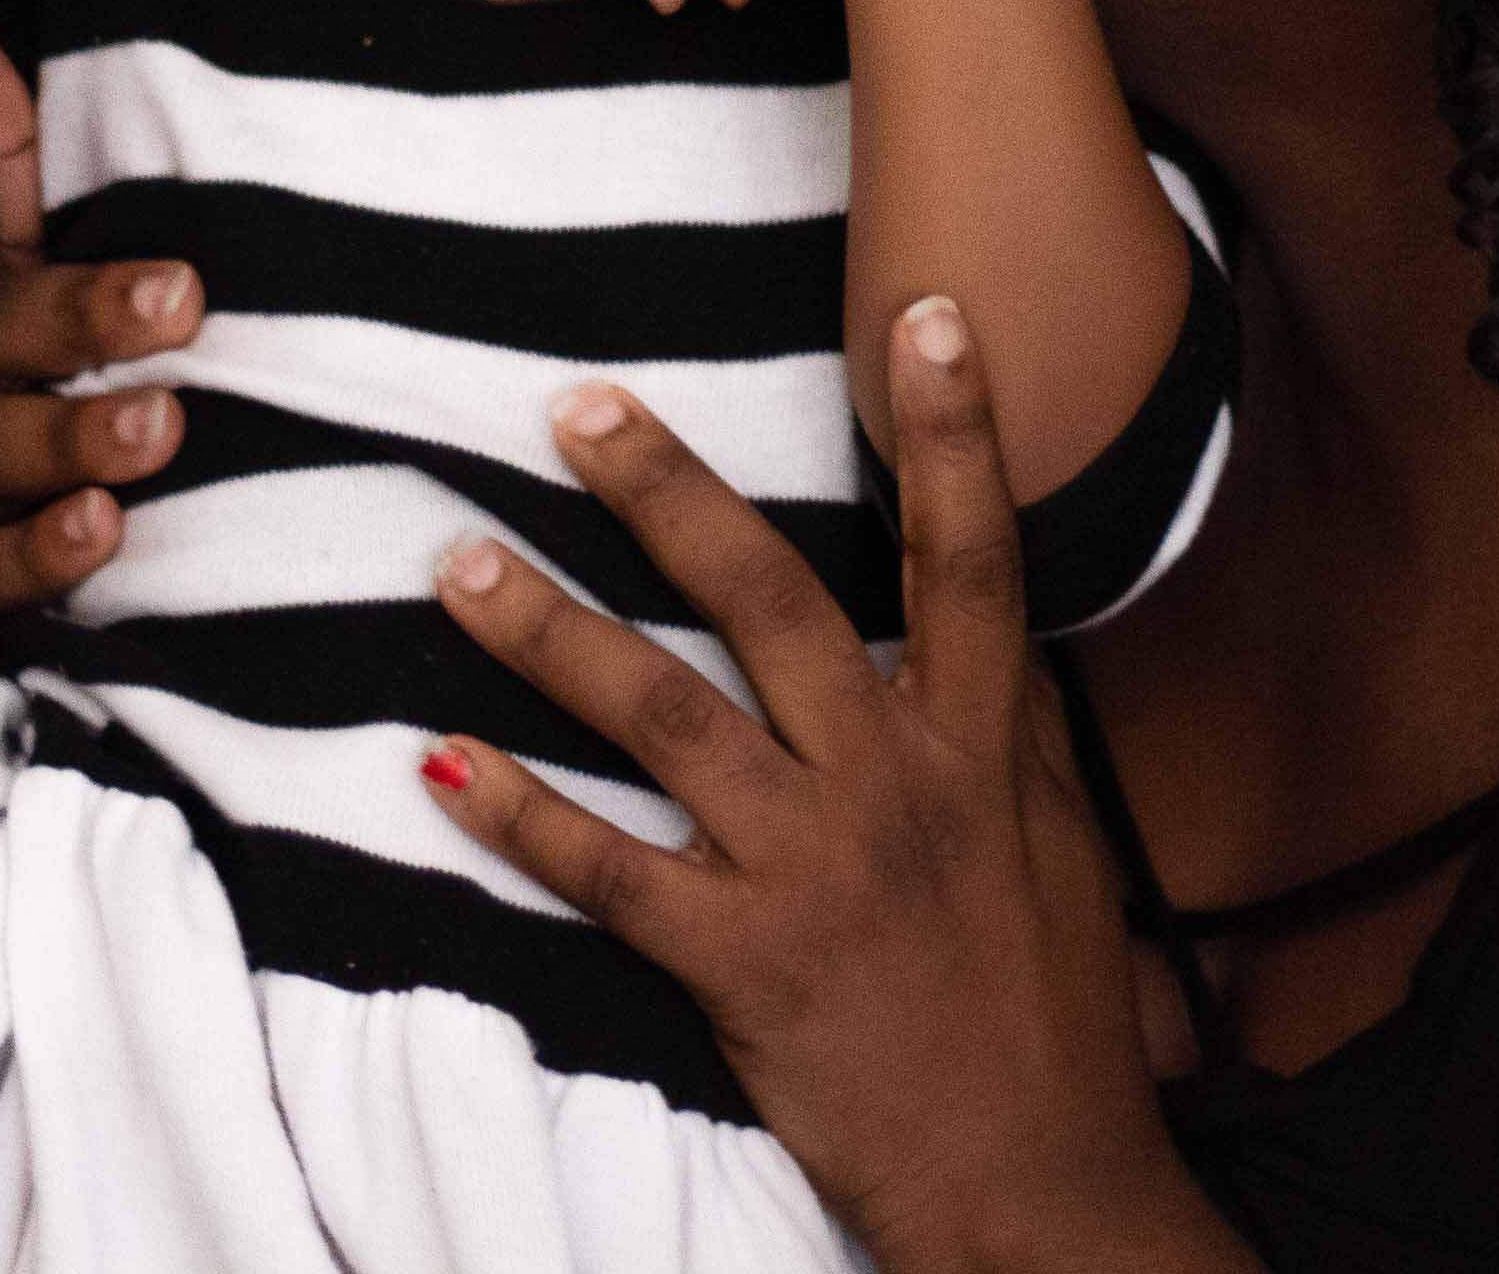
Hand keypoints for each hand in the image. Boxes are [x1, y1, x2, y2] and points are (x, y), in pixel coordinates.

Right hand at [0, 37, 202, 627]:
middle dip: (85, 354)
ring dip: (64, 452)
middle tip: (177, 345)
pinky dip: (33, 560)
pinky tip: (100, 532)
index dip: (91, 295)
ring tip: (151, 439)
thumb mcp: (49, 247)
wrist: (65, 491)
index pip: (17, 293)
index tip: (188, 290)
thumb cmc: (69, 345)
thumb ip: (13, 161)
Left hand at [418, 304, 1244, 1272]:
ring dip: (547, 634)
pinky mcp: (742, 967)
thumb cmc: (1054, 1016)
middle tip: (578, 408)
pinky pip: (609, 875)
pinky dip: (520, 820)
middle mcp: (896, 785)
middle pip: (772, 599)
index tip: (923, 314)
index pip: (974, 558)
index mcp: (982, 746)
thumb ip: (1003, 725)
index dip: (955, 434)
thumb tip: (980, 614)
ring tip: (455, 565)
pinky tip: (440, 769)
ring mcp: (813, 872)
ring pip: (662, 715)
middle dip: (670, 495)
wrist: (1040, 1184)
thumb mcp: (1058, 846)